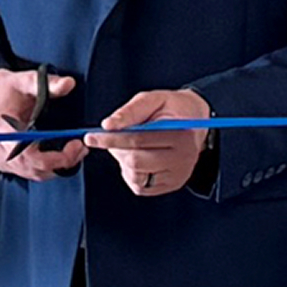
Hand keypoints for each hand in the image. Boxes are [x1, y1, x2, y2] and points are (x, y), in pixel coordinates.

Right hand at [0, 68, 87, 181]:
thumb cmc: (3, 89)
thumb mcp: (25, 80)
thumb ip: (48, 83)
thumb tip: (68, 83)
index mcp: (0, 128)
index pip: (28, 154)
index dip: (55, 157)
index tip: (75, 145)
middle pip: (32, 167)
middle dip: (62, 161)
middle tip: (81, 148)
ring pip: (31, 173)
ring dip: (56, 166)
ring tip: (74, 151)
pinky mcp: (1, 162)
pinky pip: (26, 172)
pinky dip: (44, 167)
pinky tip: (57, 155)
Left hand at [86, 89, 211, 194]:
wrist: (195, 122)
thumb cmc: (172, 109)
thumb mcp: (152, 99)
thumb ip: (130, 111)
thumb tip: (108, 125)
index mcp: (180, 132)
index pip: (138, 139)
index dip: (110, 139)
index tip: (91, 137)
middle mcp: (184, 156)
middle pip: (135, 161)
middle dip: (116, 150)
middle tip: (112, 140)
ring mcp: (179, 173)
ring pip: (136, 176)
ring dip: (125, 162)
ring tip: (132, 148)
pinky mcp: (173, 184)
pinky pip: (141, 186)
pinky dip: (132, 174)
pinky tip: (140, 160)